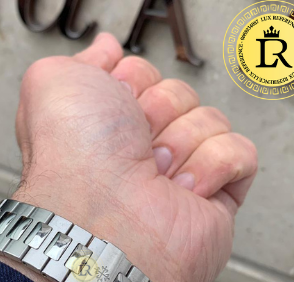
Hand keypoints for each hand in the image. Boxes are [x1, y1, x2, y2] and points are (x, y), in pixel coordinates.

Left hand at [0, 33, 256, 281]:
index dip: (132, 79)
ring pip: (211, 120)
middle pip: (179, 93)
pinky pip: (241, 153)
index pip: (142, 73)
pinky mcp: (214, 200)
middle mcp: (138, 150)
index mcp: (105, 124)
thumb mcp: (53, 85)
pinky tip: (182, 190)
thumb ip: (80, 61)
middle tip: (134, 143)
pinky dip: (213, 166)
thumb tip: (107, 49)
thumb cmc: (73, 161)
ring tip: (154, 174)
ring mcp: (177, 175)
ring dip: (181, 141)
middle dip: (158, 109)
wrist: (102, 220)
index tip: (115, 99)